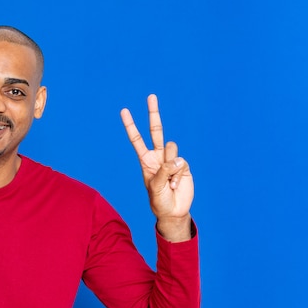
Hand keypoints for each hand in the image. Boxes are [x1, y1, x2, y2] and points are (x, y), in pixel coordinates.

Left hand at [121, 94, 193, 239]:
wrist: (173, 211)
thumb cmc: (159, 200)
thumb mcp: (155, 187)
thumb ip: (163, 171)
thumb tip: (177, 159)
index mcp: (145, 160)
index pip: (137, 139)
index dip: (130, 125)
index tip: (124, 111)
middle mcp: (158, 156)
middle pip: (156, 130)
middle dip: (153, 113)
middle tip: (151, 96)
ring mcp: (171, 159)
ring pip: (172, 148)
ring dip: (170, 166)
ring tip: (169, 182)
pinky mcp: (184, 165)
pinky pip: (182, 162)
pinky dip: (179, 175)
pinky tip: (176, 185)